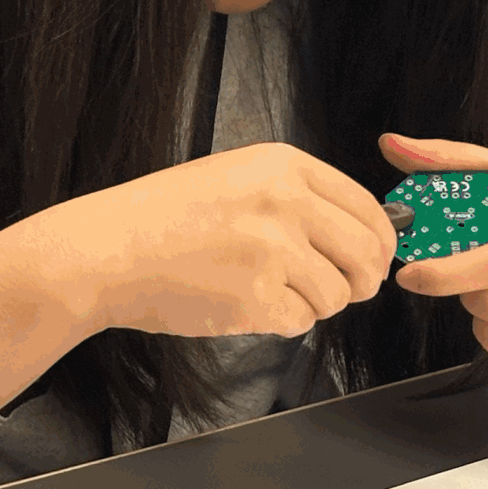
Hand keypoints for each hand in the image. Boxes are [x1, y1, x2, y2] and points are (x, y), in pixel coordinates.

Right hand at [21, 143, 396, 338]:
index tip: (377, 258)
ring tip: (275, 293)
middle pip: (368, 253)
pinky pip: (300, 321)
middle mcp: (285, 202)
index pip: (369, 208)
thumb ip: (299, 197)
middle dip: (364, 280)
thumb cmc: (165, 218)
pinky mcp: (254, 297)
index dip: (382, 241)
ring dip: (316, 303)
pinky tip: (249, 304)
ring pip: (337, 294)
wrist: (105, 250)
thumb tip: (365, 231)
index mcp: (285, 166)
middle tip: (347, 289)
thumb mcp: (238, 177)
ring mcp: (272, 250)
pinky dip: (282, 322)